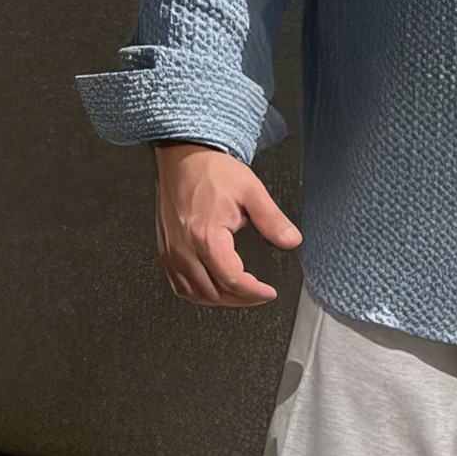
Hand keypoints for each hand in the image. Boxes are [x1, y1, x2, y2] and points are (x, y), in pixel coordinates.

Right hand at [152, 142, 301, 305]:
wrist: (183, 156)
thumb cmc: (212, 171)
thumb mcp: (251, 191)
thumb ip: (272, 219)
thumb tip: (291, 240)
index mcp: (206, 235)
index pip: (231, 279)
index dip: (253, 292)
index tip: (268, 292)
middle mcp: (184, 247)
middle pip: (213, 292)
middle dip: (240, 299)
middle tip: (258, 295)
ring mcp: (172, 250)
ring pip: (194, 293)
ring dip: (219, 299)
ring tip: (239, 294)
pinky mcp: (165, 248)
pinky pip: (178, 284)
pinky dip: (197, 292)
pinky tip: (212, 287)